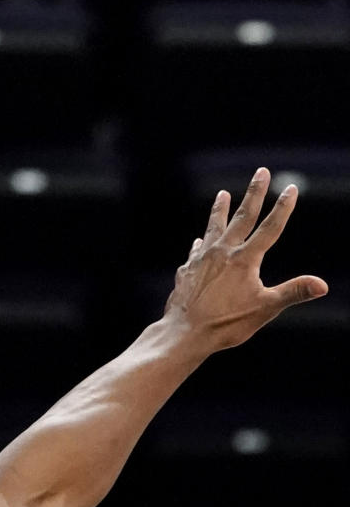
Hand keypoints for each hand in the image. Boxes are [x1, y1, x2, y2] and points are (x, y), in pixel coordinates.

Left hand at [164, 167, 327, 351]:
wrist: (183, 334)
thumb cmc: (225, 324)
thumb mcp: (265, 309)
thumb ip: (293, 293)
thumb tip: (323, 286)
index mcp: (245, 259)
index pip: (270, 228)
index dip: (283, 208)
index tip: (291, 188)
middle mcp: (223, 252)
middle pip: (242, 217)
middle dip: (254, 193)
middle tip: (261, 172)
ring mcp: (202, 260)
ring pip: (214, 228)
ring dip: (220, 210)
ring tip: (222, 194)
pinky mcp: (187, 271)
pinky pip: (196, 252)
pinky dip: (200, 245)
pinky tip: (200, 241)